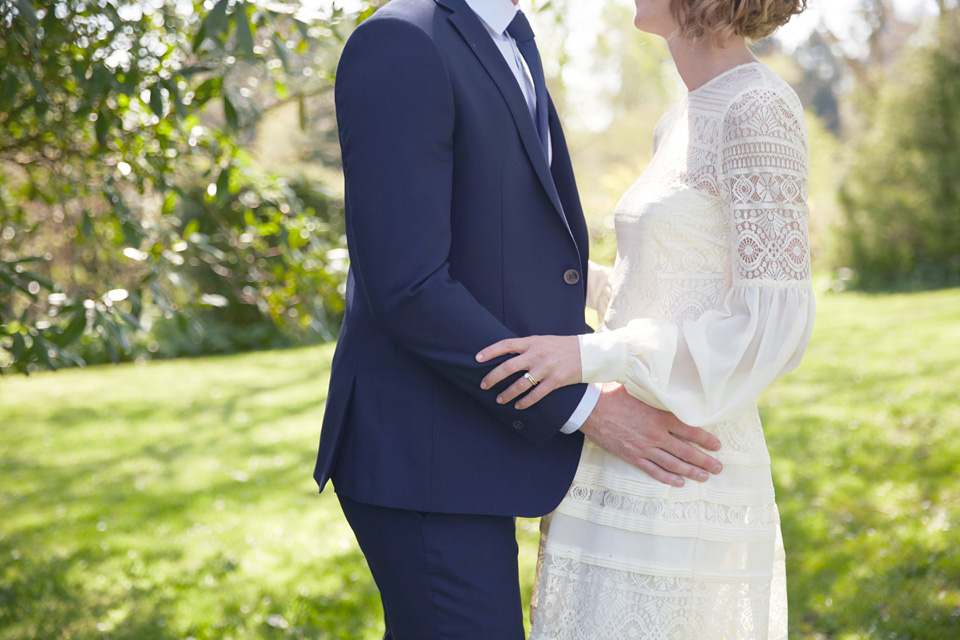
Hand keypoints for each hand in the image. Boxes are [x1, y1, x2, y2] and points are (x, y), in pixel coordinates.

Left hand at [476, 335, 580, 409]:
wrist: (588, 354)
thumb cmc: (561, 347)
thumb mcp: (543, 341)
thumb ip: (526, 347)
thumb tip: (505, 355)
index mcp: (532, 342)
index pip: (505, 345)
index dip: (490, 351)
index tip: (476, 359)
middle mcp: (537, 354)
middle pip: (508, 367)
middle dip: (493, 377)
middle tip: (483, 385)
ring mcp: (546, 368)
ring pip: (520, 384)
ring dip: (507, 394)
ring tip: (499, 400)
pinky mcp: (555, 381)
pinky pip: (536, 394)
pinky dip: (525, 402)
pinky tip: (518, 406)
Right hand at [581, 384, 722, 486]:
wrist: (590, 408)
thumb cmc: (614, 394)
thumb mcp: (641, 389)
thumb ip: (659, 393)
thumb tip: (672, 385)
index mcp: (660, 416)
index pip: (691, 430)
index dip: (706, 439)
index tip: (717, 445)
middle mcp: (655, 435)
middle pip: (686, 451)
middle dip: (705, 460)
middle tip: (718, 467)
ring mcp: (644, 448)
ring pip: (673, 464)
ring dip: (691, 471)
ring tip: (705, 476)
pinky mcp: (632, 456)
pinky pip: (653, 470)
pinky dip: (667, 478)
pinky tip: (679, 482)